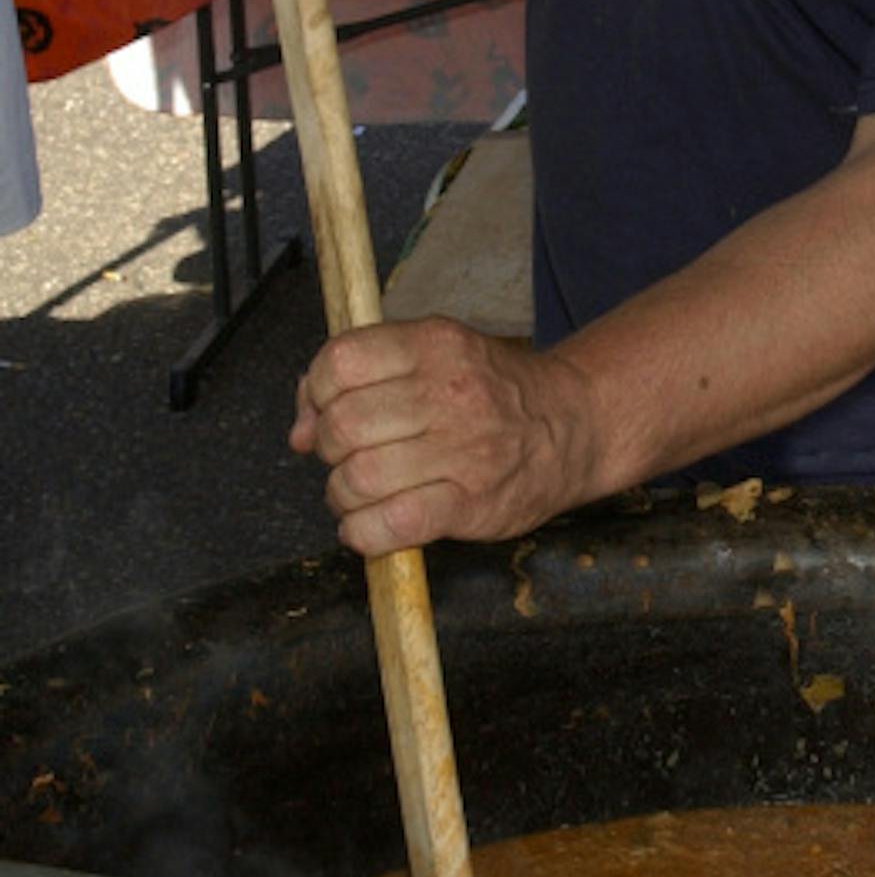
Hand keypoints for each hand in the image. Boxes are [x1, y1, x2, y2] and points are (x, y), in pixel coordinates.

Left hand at [291, 318, 602, 556]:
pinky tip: (374, 525)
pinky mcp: (473, 503)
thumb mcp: (436, 356)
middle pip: (341, 427)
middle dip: (330, 451)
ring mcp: (465, 449)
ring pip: (357, 479)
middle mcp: (451, 391)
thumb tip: (298, 431)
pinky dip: (364, 532)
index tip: (331, 411)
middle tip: (351, 457)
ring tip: (364, 495)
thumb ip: (362, 377)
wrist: (575, 426)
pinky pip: (389, 524)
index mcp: (436, 344)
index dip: (318, 395)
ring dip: (344, 496)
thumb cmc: (493, 394)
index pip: (339, 363)